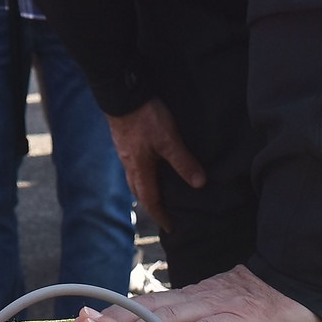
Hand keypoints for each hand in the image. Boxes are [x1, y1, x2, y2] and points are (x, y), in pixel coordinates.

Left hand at [101, 264, 321, 321]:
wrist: (296, 284)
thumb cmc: (256, 300)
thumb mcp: (215, 304)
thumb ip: (188, 314)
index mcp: (188, 297)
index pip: (142, 303)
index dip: (113, 312)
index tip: (83, 321)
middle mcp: (194, 300)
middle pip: (146, 312)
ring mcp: (214, 309)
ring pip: (167, 320)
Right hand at [105, 98, 205, 230]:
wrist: (122, 93)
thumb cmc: (144, 117)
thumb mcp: (169, 140)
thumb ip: (183, 161)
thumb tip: (199, 184)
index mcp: (140, 169)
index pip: (150, 200)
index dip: (161, 215)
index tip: (170, 227)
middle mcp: (129, 164)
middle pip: (139, 192)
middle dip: (151, 205)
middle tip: (164, 213)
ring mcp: (125, 152)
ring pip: (134, 178)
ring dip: (146, 188)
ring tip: (159, 191)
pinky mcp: (124, 140)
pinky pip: (133, 164)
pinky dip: (143, 172)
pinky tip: (151, 164)